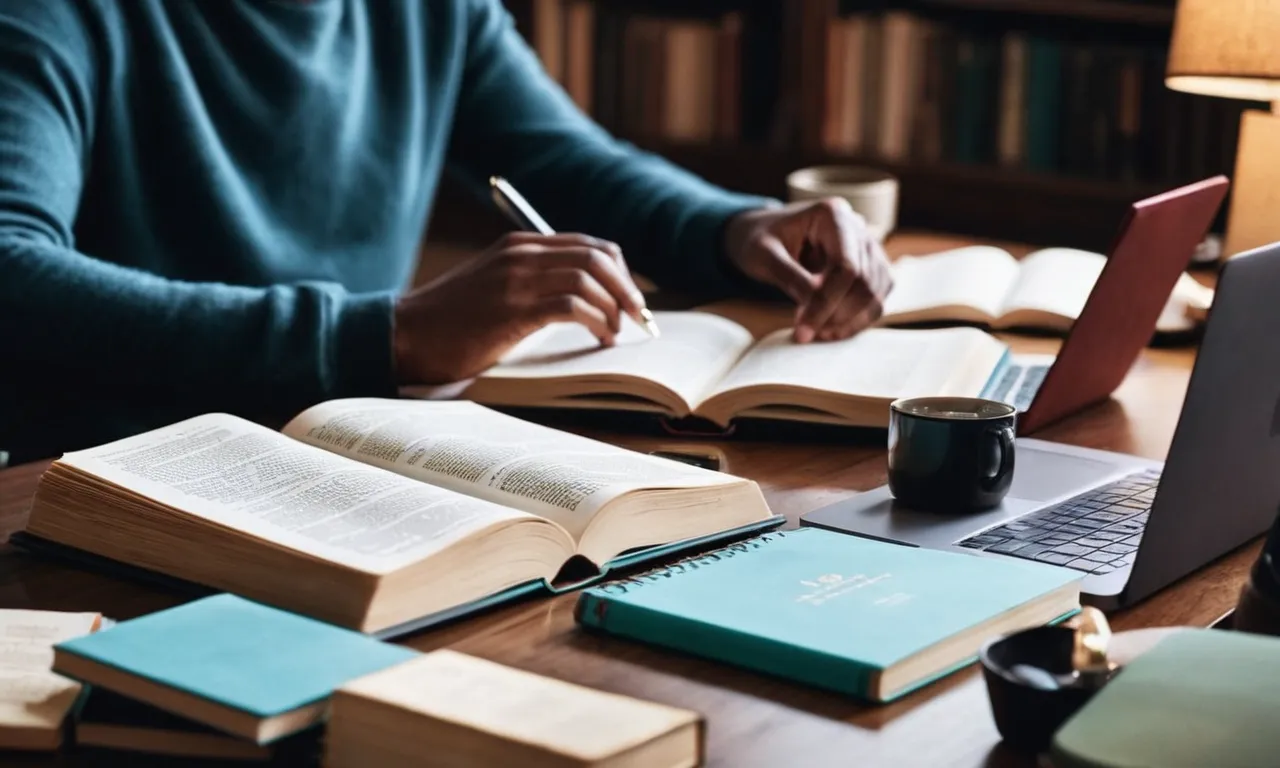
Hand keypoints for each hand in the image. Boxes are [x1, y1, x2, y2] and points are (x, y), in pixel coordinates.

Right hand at [393, 232, 646, 383]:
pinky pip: (572, 306)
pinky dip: (596, 321)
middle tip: (636, 316)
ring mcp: (516, 279)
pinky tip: (600, 338)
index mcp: (518, 245)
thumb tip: (580, 303)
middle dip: (626, 287)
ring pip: (589, 277)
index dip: (618, 271)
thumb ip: (530, 283)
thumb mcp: (493, 287)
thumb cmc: (449, 321)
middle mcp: (521, 254)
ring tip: (615, 332)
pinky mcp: (513, 309)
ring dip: (613, 306)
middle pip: (596, 256)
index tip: (628, 299)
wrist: (406, 335)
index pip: (588, 245)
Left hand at [723, 198, 892, 342]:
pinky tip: (830, 330)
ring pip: (875, 293)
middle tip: (807, 334)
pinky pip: (875, 298)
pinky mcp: (870, 268)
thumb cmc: (759, 240)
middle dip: (837, 315)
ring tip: (817, 334)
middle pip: (865, 281)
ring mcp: (868, 247)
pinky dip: (856, 320)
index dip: (827, 302)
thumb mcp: (763, 255)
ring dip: (849, 321)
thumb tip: (813, 305)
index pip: (846, 266)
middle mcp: (857, 227)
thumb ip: (789, 276)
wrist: (763, 236)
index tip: (802, 329)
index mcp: (833, 214)